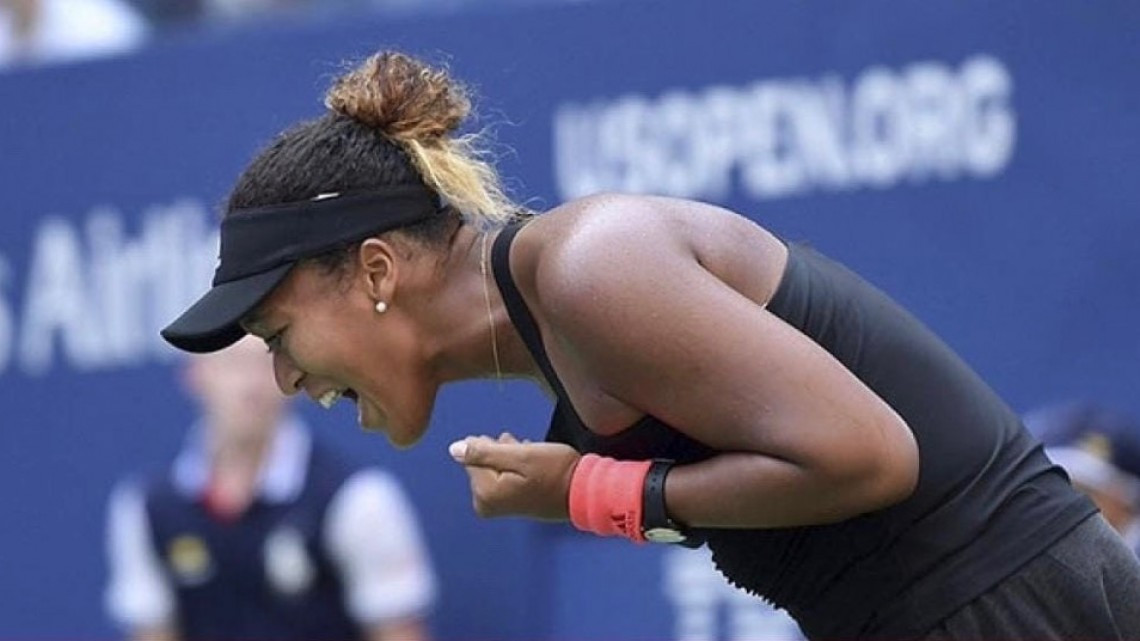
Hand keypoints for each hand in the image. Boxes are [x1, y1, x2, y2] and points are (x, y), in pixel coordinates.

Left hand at [449, 433, 580, 521]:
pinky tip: (533, 466)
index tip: (515, 446)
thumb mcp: (520, 455)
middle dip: (502, 452)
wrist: (582, 492)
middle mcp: (487, 504)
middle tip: (526, 452)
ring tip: (532, 459)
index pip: (474, 455)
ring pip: (494, 467)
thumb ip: (484, 452)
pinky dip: (516, 468)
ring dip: (511, 457)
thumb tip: (454, 449)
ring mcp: (498, 507)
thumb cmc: (554, 472)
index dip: (495, 445)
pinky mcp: (510, 505)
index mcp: (486, 493)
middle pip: (483, 462)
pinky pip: (503, 477)